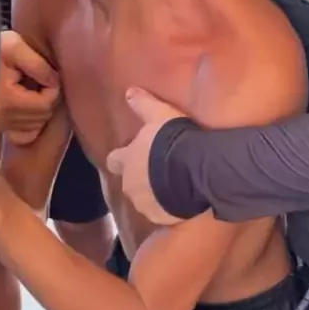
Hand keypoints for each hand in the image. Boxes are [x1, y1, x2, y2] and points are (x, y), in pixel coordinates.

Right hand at [0, 31, 59, 144]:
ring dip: (42, 108)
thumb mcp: (16, 47)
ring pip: (38, 124)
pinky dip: (33, 124)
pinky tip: (30, 108)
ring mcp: (1, 124)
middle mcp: (1, 116)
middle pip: (43, 115)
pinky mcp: (3, 129)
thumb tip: (54, 83)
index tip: (45, 74)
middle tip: (39, 82)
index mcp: (6, 99)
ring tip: (32, 90)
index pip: (45, 103)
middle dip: (48, 98)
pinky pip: (27, 136)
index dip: (52, 87)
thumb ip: (37, 64)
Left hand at [107, 87, 183, 225]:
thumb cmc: (173, 140)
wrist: (194, 170)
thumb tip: (129, 91)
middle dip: (141, 180)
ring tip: (175, 187)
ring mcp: (144, 204)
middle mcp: (130, 185)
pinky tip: (183, 201)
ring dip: (155, 195)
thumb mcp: (160, 115)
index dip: (123, 159)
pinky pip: (161, 214)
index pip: (114, 161)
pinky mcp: (160, 217)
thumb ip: (143, 104)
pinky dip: (168, 209)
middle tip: (161, 172)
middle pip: (130, 184)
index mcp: (127, 160)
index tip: (133, 157)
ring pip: (145, 201)